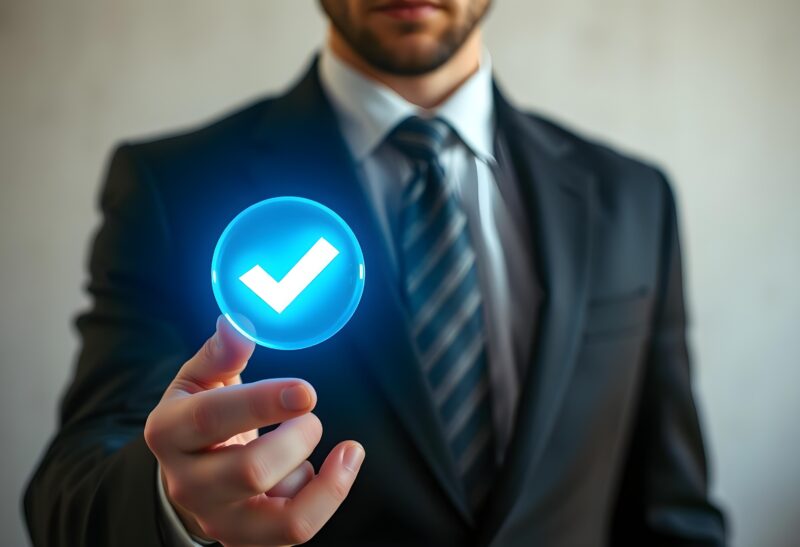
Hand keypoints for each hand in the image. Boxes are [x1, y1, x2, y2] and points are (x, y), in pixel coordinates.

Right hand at [144, 316, 364, 545]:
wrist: (189, 475)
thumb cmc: (201, 417)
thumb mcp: (199, 380)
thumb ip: (219, 353)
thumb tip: (237, 324)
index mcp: (168, 431)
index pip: (213, 417)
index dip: (263, 402)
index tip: (307, 390)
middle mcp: (187, 483)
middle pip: (251, 471)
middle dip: (299, 438)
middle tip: (311, 416)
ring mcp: (219, 518)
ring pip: (285, 522)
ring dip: (326, 482)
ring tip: (343, 451)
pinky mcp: (249, 540)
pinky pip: (297, 530)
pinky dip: (323, 496)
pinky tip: (322, 470)